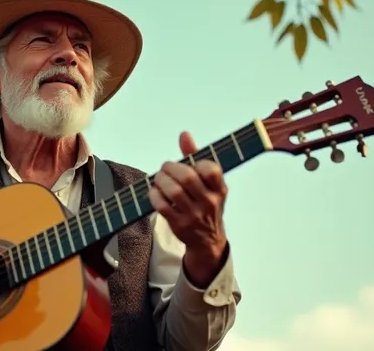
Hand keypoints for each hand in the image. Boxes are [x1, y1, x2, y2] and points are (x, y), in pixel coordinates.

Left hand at [148, 131, 227, 255]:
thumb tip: (184, 134)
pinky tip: (155, 192)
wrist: (208, 240)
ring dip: (160, 180)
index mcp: (219, 188)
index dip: (195, 162)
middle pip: (187, 177)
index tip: (188, 165)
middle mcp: (210, 202)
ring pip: (173, 191)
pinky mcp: (180, 225)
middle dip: (170, 168)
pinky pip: (162, 206)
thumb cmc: (205, 203)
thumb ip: (194, 157)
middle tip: (165, 168)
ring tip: (159, 179)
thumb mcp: (207, 182)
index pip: (210, 169)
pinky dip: (154, 195)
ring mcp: (195, 215)